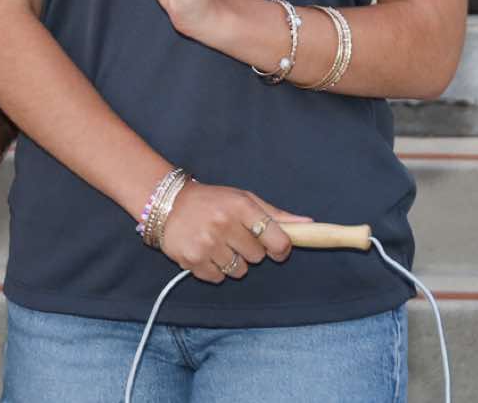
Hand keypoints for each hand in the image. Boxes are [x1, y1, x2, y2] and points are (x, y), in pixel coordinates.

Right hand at [159, 181, 309, 283]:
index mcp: (241, 206)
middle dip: (250, 250)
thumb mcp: (244, 199)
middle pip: (258, 257)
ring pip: (239, 271)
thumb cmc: (212, 201)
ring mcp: (207, 244)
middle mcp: (224, 224)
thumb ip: (276, 214)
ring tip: (219, 244)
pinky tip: (206, 252)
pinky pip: (218, 278)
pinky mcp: (192, 261)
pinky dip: (215, 270)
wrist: (167, 203)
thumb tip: (309, 224)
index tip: (276, 248)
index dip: (281, 248)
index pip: (278, 240)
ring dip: (233, 262)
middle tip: (235, 236)